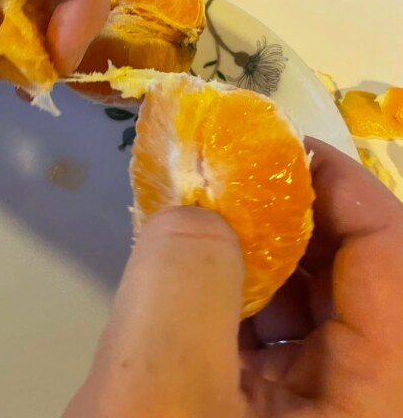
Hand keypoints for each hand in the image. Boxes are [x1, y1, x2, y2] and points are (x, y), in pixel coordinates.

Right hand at [64, 139, 402, 416]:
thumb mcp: (160, 394)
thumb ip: (184, 274)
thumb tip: (197, 212)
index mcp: (382, 406)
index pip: (393, 262)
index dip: (342, 190)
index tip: (276, 147)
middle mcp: (367, 412)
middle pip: (355, 286)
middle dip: (289, 222)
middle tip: (223, 181)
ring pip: (311, 318)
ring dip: (257, 261)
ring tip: (200, 226)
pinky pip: (274, 353)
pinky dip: (234, 307)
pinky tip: (190, 287)